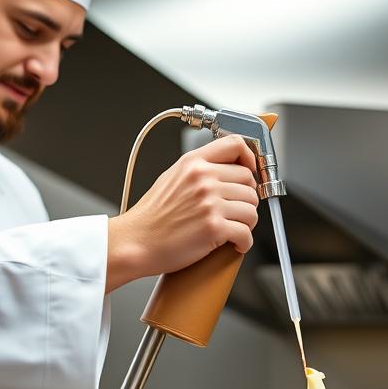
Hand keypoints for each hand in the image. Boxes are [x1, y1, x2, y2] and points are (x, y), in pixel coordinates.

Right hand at [107, 135, 258, 291]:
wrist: (135, 241)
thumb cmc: (151, 216)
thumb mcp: (171, 178)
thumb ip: (198, 169)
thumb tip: (226, 170)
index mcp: (193, 164)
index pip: (235, 145)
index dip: (249, 158)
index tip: (251, 171)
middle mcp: (203, 179)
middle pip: (249, 182)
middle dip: (247, 199)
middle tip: (237, 211)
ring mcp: (209, 203)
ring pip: (251, 208)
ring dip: (247, 222)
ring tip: (234, 229)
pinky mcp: (214, 228)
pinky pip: (246, 233)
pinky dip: (244, 242)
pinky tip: (235, 244)